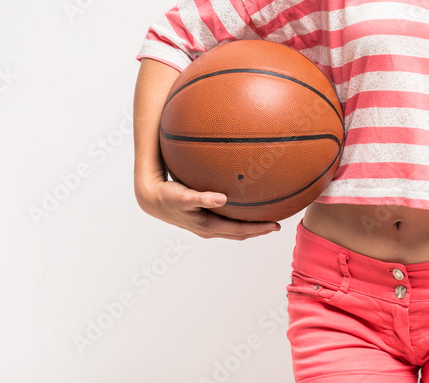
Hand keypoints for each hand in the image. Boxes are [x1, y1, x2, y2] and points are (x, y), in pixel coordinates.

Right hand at [135, 175, 280, 240]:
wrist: (151, 198)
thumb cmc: (168, 196)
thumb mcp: (184, 196)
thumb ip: (203, 198)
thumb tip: (223, 199)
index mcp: (208, 226)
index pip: (239, 230)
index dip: (258, 229)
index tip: (275, 225)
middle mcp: (209, 229)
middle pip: (240, 233)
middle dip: (258, 230)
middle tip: (277, 225)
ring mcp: (205, 226)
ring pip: (233, 230)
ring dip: (250, 227)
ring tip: (265, 219)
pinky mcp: (202, 219)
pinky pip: (225, 222)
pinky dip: (238, 219)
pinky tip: (242, 208)